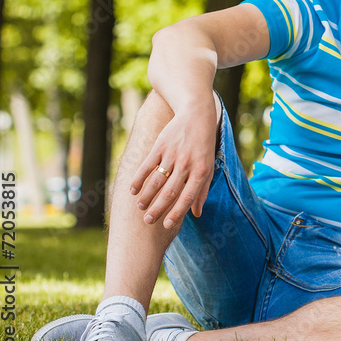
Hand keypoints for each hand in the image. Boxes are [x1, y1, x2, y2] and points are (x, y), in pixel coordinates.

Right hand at [130, 98, 218, 228]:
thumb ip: (202, 190)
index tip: (167, 225)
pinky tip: (132, 189)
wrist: (196, 114)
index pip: (188, 196)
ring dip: (146, 196)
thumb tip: (196, 214)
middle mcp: (187, 164)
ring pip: (157, 181)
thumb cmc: (204, 145)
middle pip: (170, 191)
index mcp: (201, 170)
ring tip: (140, 207)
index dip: (177, 212)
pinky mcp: (160, 145)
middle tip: (148, 221)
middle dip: (158, 209)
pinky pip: (147, 165)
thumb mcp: (209, 166)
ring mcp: (172, 154)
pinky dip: (138, 178)